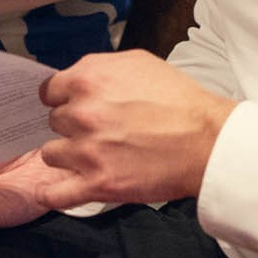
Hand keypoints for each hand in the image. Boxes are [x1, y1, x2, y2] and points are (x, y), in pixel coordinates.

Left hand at [37, 51, 237, 209]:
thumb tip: (78, 79)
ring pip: (51, 155)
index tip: (75, 107)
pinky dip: (53, 194)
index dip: (64, 99)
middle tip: (100, 131)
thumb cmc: (180, 101)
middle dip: (73, 126)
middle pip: (54, 122)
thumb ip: (100, 68)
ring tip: (94, 157)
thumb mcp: (138, 62)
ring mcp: (87, 150)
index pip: (49, 91)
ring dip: (69, 156)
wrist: (207, 140)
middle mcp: (82, 112)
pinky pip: (54, 194)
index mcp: (89, 78)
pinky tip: (59, 190)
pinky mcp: (97, 183)